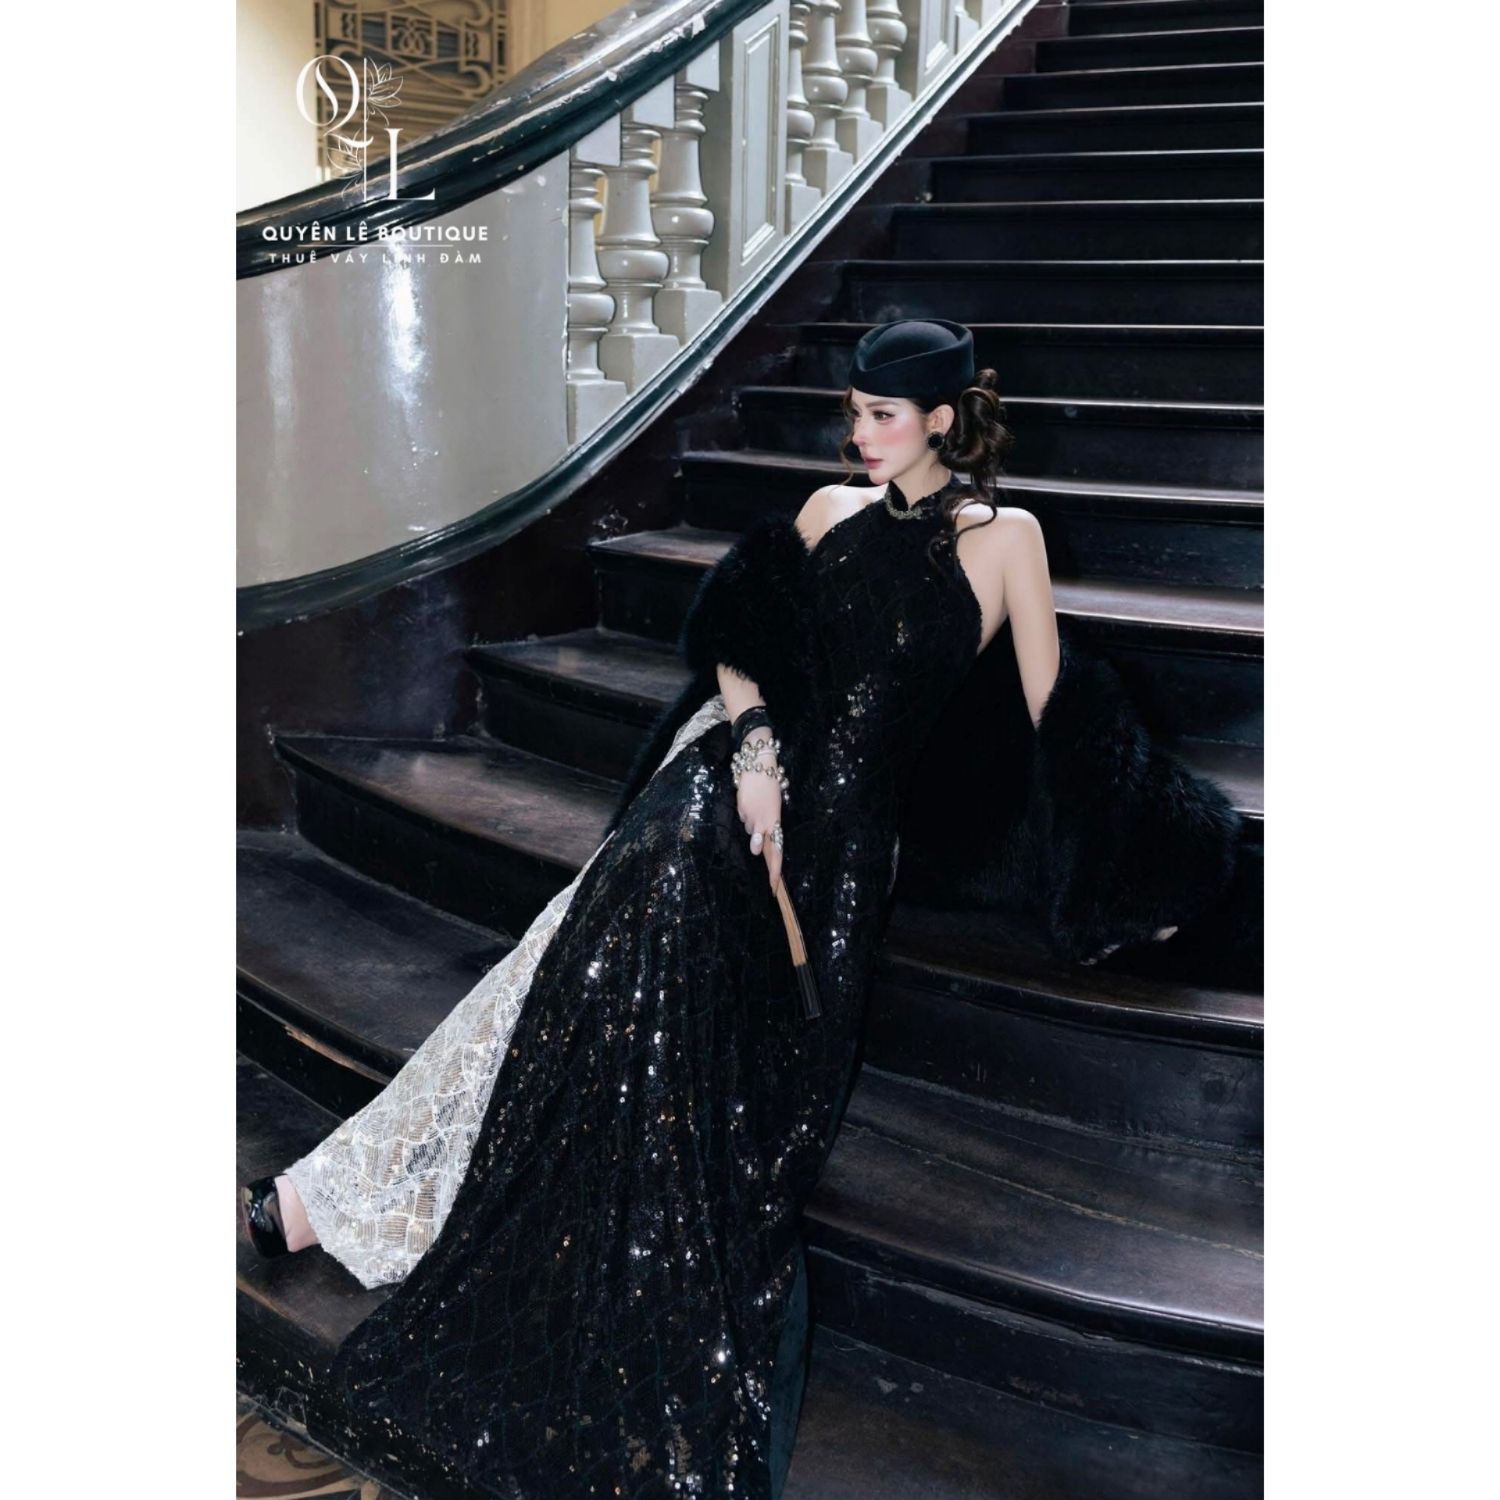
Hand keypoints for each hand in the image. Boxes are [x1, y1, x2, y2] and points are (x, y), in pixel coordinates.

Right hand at [736, 759, 783, 894]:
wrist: (759, 764)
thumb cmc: (771, 783)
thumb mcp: (775, 804)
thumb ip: (770, 822)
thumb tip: (762, 837)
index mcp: (776, 821)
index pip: (776, 851)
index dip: (775, 869)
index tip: (774, 886)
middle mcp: (763, 822)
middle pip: (757, 845)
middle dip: (756, 844)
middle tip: (758, 831)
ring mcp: (750, 816)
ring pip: (749, 829)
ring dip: (751, 823)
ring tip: (755, 806)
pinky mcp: (740, 809)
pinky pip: (742, 817)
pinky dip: (745, 813)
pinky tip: (749, 800)